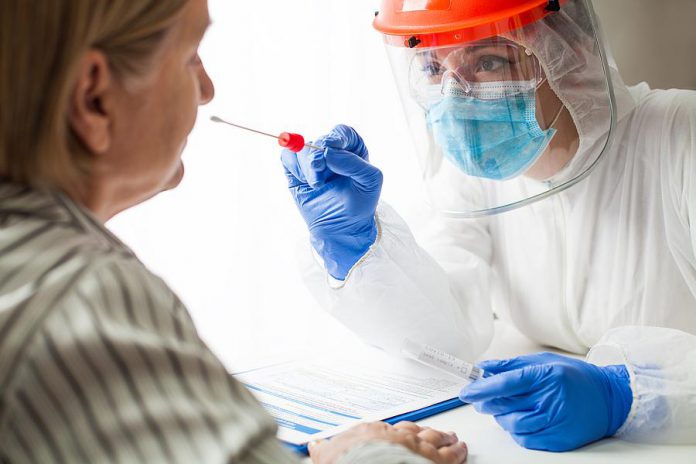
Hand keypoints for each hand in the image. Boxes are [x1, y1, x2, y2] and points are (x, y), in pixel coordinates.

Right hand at [281, 125, 381, 279]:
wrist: (342, 228)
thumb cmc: (360, 204)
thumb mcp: (369, 181)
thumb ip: (353, 163)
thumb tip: (327, 152)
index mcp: (352, 150)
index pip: (342, 133)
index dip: (334, 137)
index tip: (329, 147)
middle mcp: (332, 152)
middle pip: (319, 140)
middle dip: (317, 154)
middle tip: (317, 169)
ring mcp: (312, 161)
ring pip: (302, 148)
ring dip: (308, 167)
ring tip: (317, 185)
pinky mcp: (296, 171)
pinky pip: (288, 158)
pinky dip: (295, 168)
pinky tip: (306, 182)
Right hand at [309, 421, 467, 463]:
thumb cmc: (348, 462)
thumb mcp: (328, 456)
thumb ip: (324, 449)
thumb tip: (314, 445)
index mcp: (372, 433)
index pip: (387, 430)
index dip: (398, 432)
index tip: (400, 433)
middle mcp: (397, 436)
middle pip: (414, 430)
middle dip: (424, 431)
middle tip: (432, 431)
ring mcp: (416, 447)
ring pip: (434, 438)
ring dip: (443, 437)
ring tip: (451, 438)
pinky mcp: (434, 462)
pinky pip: (451, 456)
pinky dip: (458, 451)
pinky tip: (462, 449)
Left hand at [459, 352, 631, 451]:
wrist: (609, 399)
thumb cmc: (573, 377)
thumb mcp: (543, 362)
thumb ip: (511, 365)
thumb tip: (483, 368)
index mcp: (547, 375)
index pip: (506, 383)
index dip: (482, 388)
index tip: (466, 391)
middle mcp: (552, 399)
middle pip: (506, 405)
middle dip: (487, 402)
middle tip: (481, 399)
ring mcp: (557, 421)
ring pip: (513, 425)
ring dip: (502, 418)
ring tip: (505, 410)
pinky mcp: (560, 439)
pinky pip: (526, 440)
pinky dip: (517, 431)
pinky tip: (521, 421)